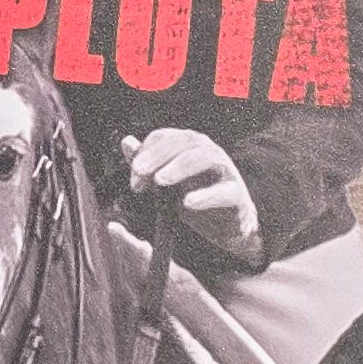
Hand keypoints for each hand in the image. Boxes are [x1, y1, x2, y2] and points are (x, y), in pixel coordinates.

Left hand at [123, 127, 261, 266]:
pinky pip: (224, 191)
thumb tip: (126, 142)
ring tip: (160, 181)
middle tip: (139, 170)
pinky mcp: (236, 194)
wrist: (226, 226)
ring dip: (180, 166)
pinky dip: (206, 196)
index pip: (165, 137)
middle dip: (159, 153)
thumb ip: (146, 165)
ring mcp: (226, 170)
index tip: (134, 176)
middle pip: (185, 140)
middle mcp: (209, 151)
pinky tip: (187, 203)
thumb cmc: (194, 197)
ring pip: (206, 157)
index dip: (146, 152)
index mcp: (190, 146)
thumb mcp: (164, 183)